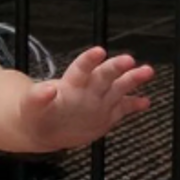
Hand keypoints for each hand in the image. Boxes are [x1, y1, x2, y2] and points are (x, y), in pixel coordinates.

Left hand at [19, 47, 153, 150]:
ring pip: (118, 86)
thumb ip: (39, 96)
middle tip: (128, 60)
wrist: (43, 127)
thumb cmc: (36, 112)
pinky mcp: (106, 115)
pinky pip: (123, 108)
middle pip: (104, 74)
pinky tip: (145, 101)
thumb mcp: (32, 105)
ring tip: (147, 71)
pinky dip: (134, 105)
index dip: (89, 60)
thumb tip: (46, 89)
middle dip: (116, 67)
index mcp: (71, 84)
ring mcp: (99, 100)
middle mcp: (88, 88)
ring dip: (132, 78)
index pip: (81, 68)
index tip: (98, 52)